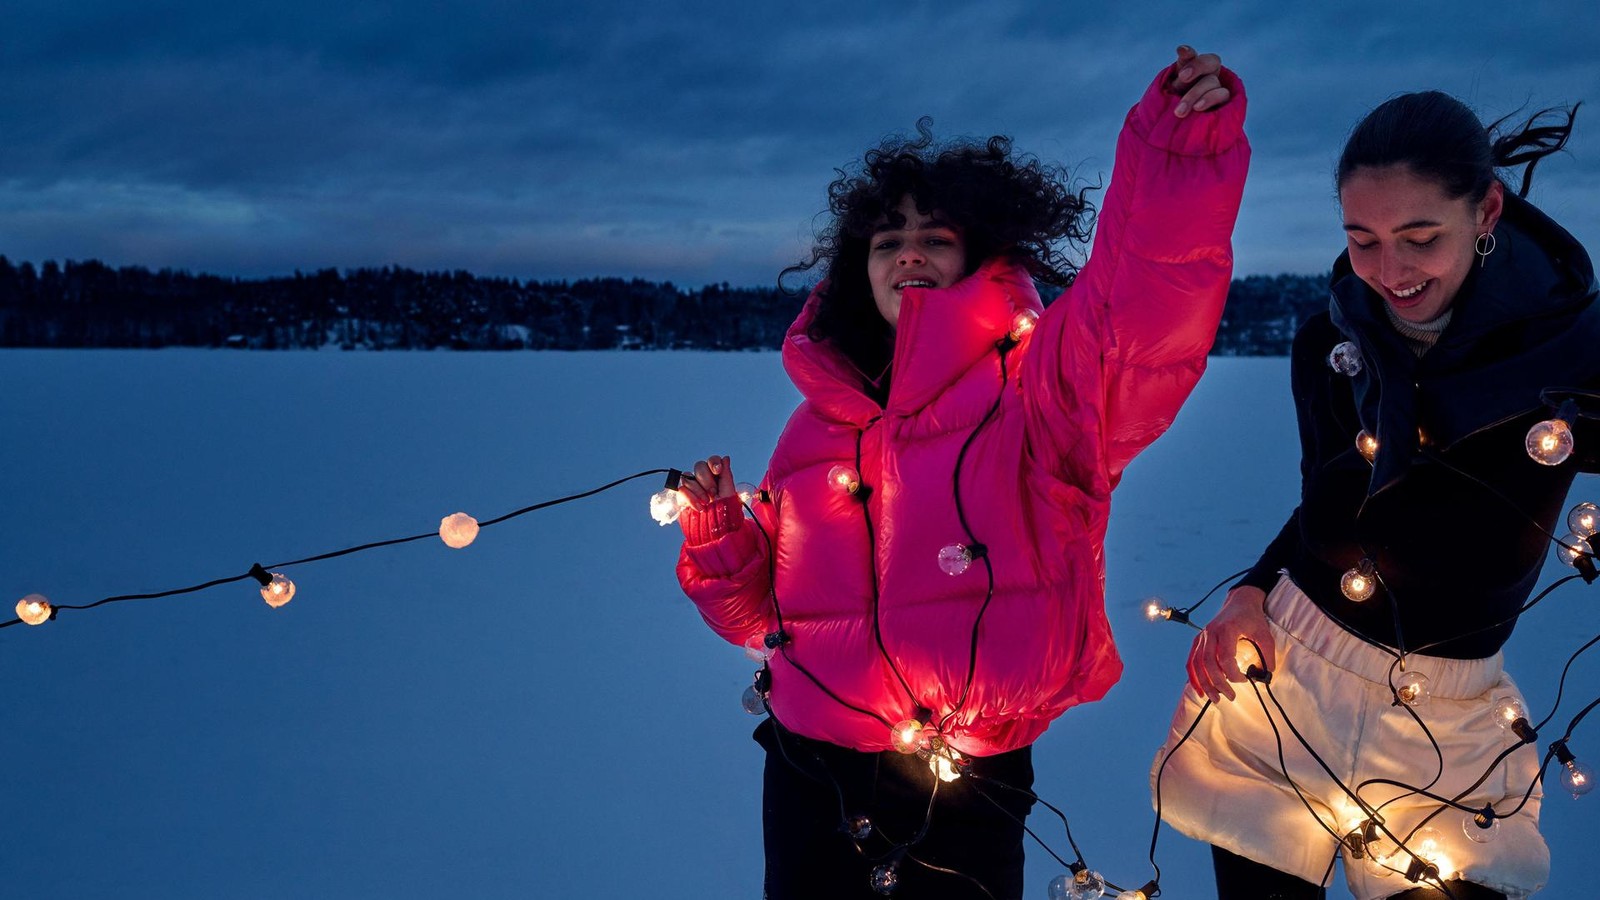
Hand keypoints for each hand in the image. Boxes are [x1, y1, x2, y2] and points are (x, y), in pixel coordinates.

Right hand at [678, 455, 735, 510]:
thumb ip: (726, 475)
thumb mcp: (729, 493)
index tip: (718, 471)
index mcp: (716, 476)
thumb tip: (726, 458)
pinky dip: (690, 498)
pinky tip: (699, 507)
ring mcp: (692, 488)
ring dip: (699, 491)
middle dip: (707, 480)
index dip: (713, 463)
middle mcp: (703, 480)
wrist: (715, 530)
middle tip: (713, 493)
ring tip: (707, 503)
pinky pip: (681, 490)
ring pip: (688, 477)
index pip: (711, 460)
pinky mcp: (683, 497)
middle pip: (699, 466)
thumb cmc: (725, 513)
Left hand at [1166, 45, 1230, 117]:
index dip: (1188, 52)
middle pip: (1210, 62)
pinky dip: (1210, 98)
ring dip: (1195, 93)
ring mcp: (1216, 88)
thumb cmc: (1169, 114)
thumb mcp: (1165, 97)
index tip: (1181, 51)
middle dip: (1196, 67)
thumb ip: (1169, 81)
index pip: (1191, 56)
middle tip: (1183, 77)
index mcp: (1188, 71)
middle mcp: (1205, 76)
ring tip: (1180, 111)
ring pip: (1212, 81)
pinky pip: (1223, 94)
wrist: (1178, 136)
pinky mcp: (1223, 102)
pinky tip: (1198, 108)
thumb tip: (1175, 64)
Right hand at [1185, 585, 1275, 702]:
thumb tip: (1264, 676)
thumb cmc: (1252, 619)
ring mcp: (1202, 636)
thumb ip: (1267, 656)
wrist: (1240, 603)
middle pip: (1208, 663)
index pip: (1225, 657)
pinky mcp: (1198, 641)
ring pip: (1197, 664)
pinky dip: (1193, 677)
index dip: (1233, 674)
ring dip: (1204, 683)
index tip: (1245, 680)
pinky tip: (1199, 689)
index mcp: (1227, 629)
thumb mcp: (1265, 635)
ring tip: (1214, 698)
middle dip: (1218, 683)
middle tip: (1230, 697)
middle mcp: (1210, 632)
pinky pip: (1191, 661)